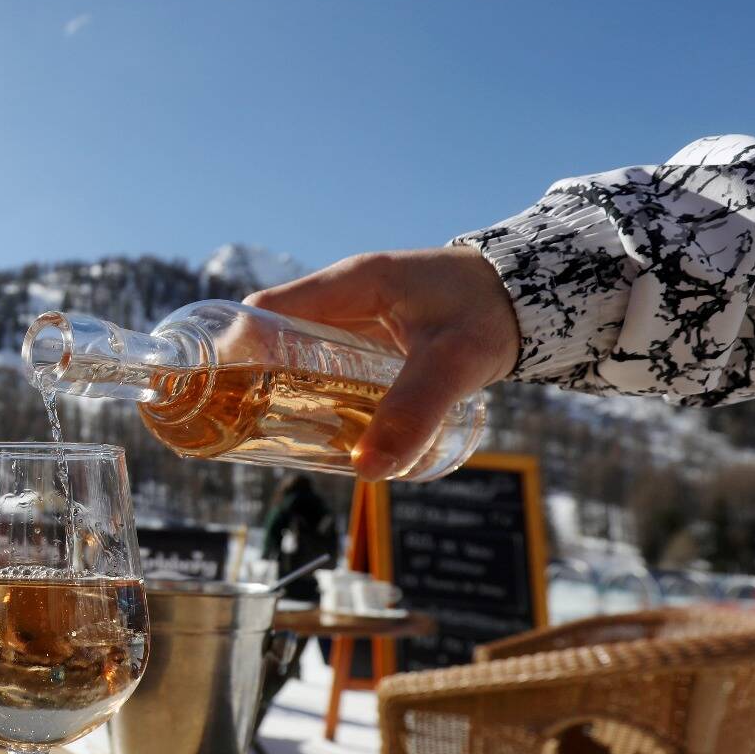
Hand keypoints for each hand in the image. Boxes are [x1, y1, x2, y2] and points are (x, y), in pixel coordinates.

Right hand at [245, 246, 519, 479]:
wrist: (536, 297)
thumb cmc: (492, 313)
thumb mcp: (453, 363)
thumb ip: (414, 412)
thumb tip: (368, 470)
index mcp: (351, 283)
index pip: (267, 308)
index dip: (235, 346)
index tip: (218, 391)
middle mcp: (345, 295)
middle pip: (273, 333)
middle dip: (251, 376)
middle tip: (237, 425)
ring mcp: (358, 315)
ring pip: (297, 349)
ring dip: (280, 385)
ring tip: (265, 433)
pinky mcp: (373, 336)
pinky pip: (325, 359)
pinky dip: (312, 387)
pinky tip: (314, 425)